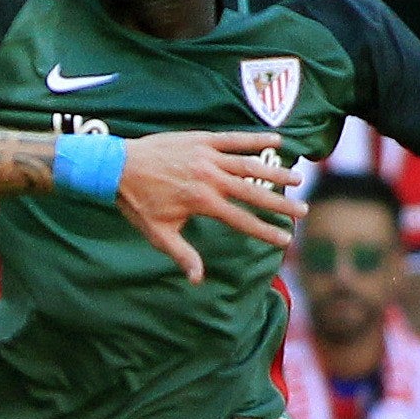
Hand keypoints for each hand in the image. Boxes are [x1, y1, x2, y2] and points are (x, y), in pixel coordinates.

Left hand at [115, 131, 301, 280]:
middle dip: (280, 204)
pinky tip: (276, 142)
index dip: (265, 231)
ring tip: (297, 180)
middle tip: (303, 212)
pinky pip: (234, 138)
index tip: (285, 240)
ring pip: (249, 164)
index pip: (242, 220)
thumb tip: (198, 279)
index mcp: (202, 203)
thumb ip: (182, 254)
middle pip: (253, 192)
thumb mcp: (158, 233)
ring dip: (275, 173)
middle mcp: (210, 179)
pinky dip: (255, 139)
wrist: (117, 166)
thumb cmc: (137, 202)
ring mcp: (207, 157)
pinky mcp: (202, 139)